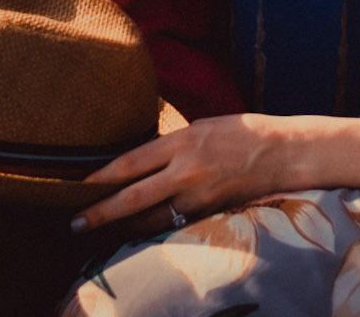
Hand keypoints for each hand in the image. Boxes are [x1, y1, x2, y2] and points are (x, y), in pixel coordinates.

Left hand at [70, 112, 314, 233]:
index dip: (103, 177)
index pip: (132, 162)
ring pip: (152, 219)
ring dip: (125, 227)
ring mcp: (199, 196)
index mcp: (183, 140)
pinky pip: (175, 225)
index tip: (81, 185)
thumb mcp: (204, 126)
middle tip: (76, 223)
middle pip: (134, 197)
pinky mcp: (211, 214)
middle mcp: (187, 170)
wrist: (284, 152)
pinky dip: (154, 231)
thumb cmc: (244, 131)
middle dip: (102, 212)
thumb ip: (174, 143)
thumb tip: (145, 159)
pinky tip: (139, 234)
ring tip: (102, 233)